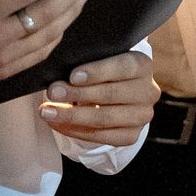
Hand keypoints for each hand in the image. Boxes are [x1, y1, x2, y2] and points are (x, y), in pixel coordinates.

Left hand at [40, 49, 159, 141]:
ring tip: (47, 111)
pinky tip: (56, 123)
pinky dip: (74, 130)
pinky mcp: (131, 136)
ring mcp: (142, 116)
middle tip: (52, 92)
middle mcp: (148, 91)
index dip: (97, 72)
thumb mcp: (99, 59)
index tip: (73, 75)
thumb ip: (86, 63)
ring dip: (72, 116)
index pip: (123, 67)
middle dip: (78, 94)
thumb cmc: (102, 71)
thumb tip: (59, 75)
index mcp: (142, 65)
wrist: (116, 93)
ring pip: (104, 119)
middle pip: (111, 94)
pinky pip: (99, 136)